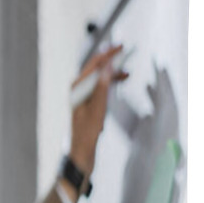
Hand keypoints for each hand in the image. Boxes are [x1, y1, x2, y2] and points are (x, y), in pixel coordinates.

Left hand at [69, 43, 129, 177]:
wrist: (82, 155)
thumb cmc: (87, 135)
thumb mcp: (98, 109)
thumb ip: (103, 86)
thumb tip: (107, 65)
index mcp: (77, 89)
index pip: (94, 65)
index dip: (108, 54)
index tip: (121, 47)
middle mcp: (77, 92)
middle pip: (95, 70)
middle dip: (110, 61)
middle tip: (125, 53)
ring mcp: (82, 99)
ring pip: (99, 80)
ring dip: (112, 74)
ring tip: (126, 73)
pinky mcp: (88, 107)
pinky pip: (100, 90)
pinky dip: (109, 86)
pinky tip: (117, 86)